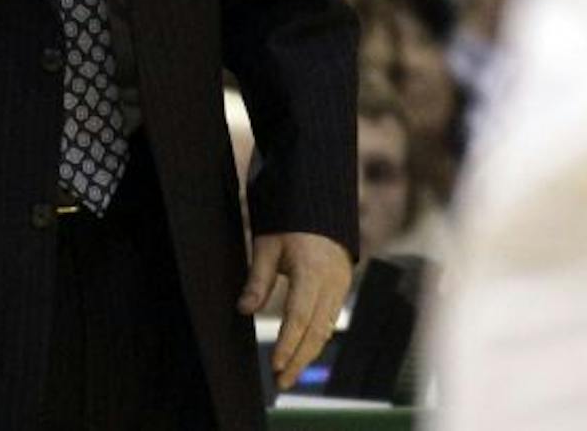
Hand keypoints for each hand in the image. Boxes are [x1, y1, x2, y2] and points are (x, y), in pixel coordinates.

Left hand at [239, 232, 350, 388]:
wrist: (321, 203)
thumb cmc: (289, 222)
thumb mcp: (267, 245)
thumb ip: (257, 279)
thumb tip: (244, 309)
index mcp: (311, 271)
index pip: (299, 317)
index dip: (288, 344)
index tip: (276, 365)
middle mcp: (331, 281)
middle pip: (316, 330)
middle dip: (299, 359)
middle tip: (282, 382)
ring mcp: (340, 284)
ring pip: (326, 328)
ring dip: (308, 353)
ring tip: (289, 373)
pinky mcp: (342, 285)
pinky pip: (331, 318)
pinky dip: (317, 338)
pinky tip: (303, 351)